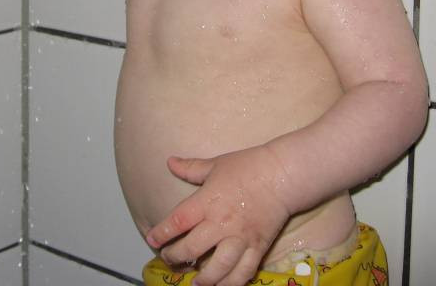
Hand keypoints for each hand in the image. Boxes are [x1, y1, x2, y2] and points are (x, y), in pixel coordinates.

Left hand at [146, 146, 293, 285]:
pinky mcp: (258, 247)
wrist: (283, 174)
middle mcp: (221, 223)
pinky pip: (244, 272)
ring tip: (196, 283)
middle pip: (192, 248)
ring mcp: (240, 238)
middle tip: (170, 260)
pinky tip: (223, 285)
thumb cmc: (248, 166)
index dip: (162, 233)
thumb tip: (169, 161)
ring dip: (204, 279)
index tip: (152, 240)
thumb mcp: (216, 164)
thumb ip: (190, 167)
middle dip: (176, 257)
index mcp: (207, 201)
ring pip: (218, 267)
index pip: (178, 221)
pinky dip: (232, 283)